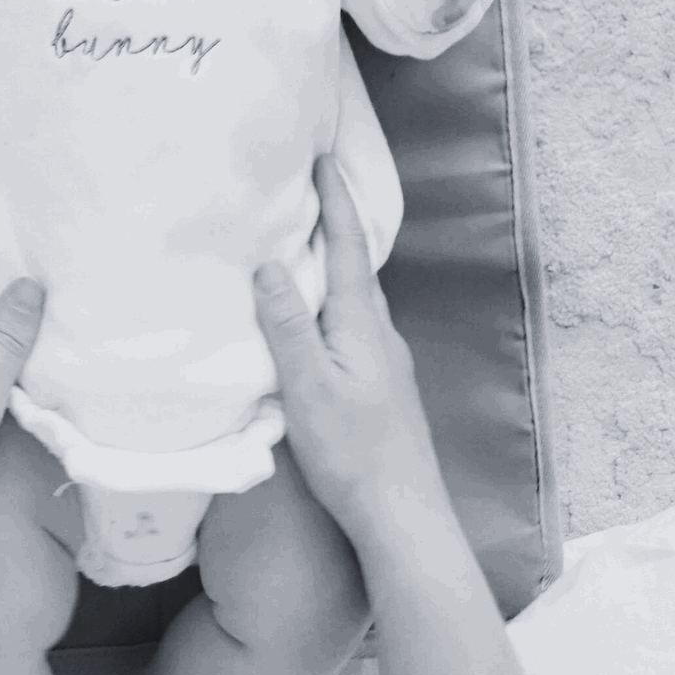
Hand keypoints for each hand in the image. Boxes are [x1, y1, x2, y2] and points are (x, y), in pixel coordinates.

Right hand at [253, 155, 445, 542]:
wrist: (405, 517)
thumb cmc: (353, 452)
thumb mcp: (308, 387)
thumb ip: (287, 325)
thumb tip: (269, 262)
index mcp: (362, 322)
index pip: (349, 245)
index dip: (335, 199)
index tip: (322, 156)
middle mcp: (381, 331)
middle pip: (357, 264)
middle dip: (335, 222)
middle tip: (307, 187)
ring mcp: (386, 360)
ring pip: (357, 296)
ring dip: (335, 262)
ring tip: (305, 243)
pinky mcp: (383, 386)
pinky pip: (355, 323)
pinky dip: (335, 300)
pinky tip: (317, 316)